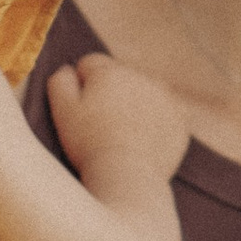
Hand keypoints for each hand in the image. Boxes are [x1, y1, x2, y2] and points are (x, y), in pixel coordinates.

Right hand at [47, 51, 191, 192]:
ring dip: (134, 105)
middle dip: (110, 93)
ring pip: (143, 92)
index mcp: (109, 71)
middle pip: (119, 76)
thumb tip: (69, 70)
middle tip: (101, 126)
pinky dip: (155, 123)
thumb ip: (60, 82)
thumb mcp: (62, 111)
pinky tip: (141, 142)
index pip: (90, 64)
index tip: (81, 110)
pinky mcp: (180, 119)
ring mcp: (165, 97)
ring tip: (122, 135)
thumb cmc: (89, 145)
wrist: (128, 176)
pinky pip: (163, 113)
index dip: (81, 86)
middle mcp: (141, 76)